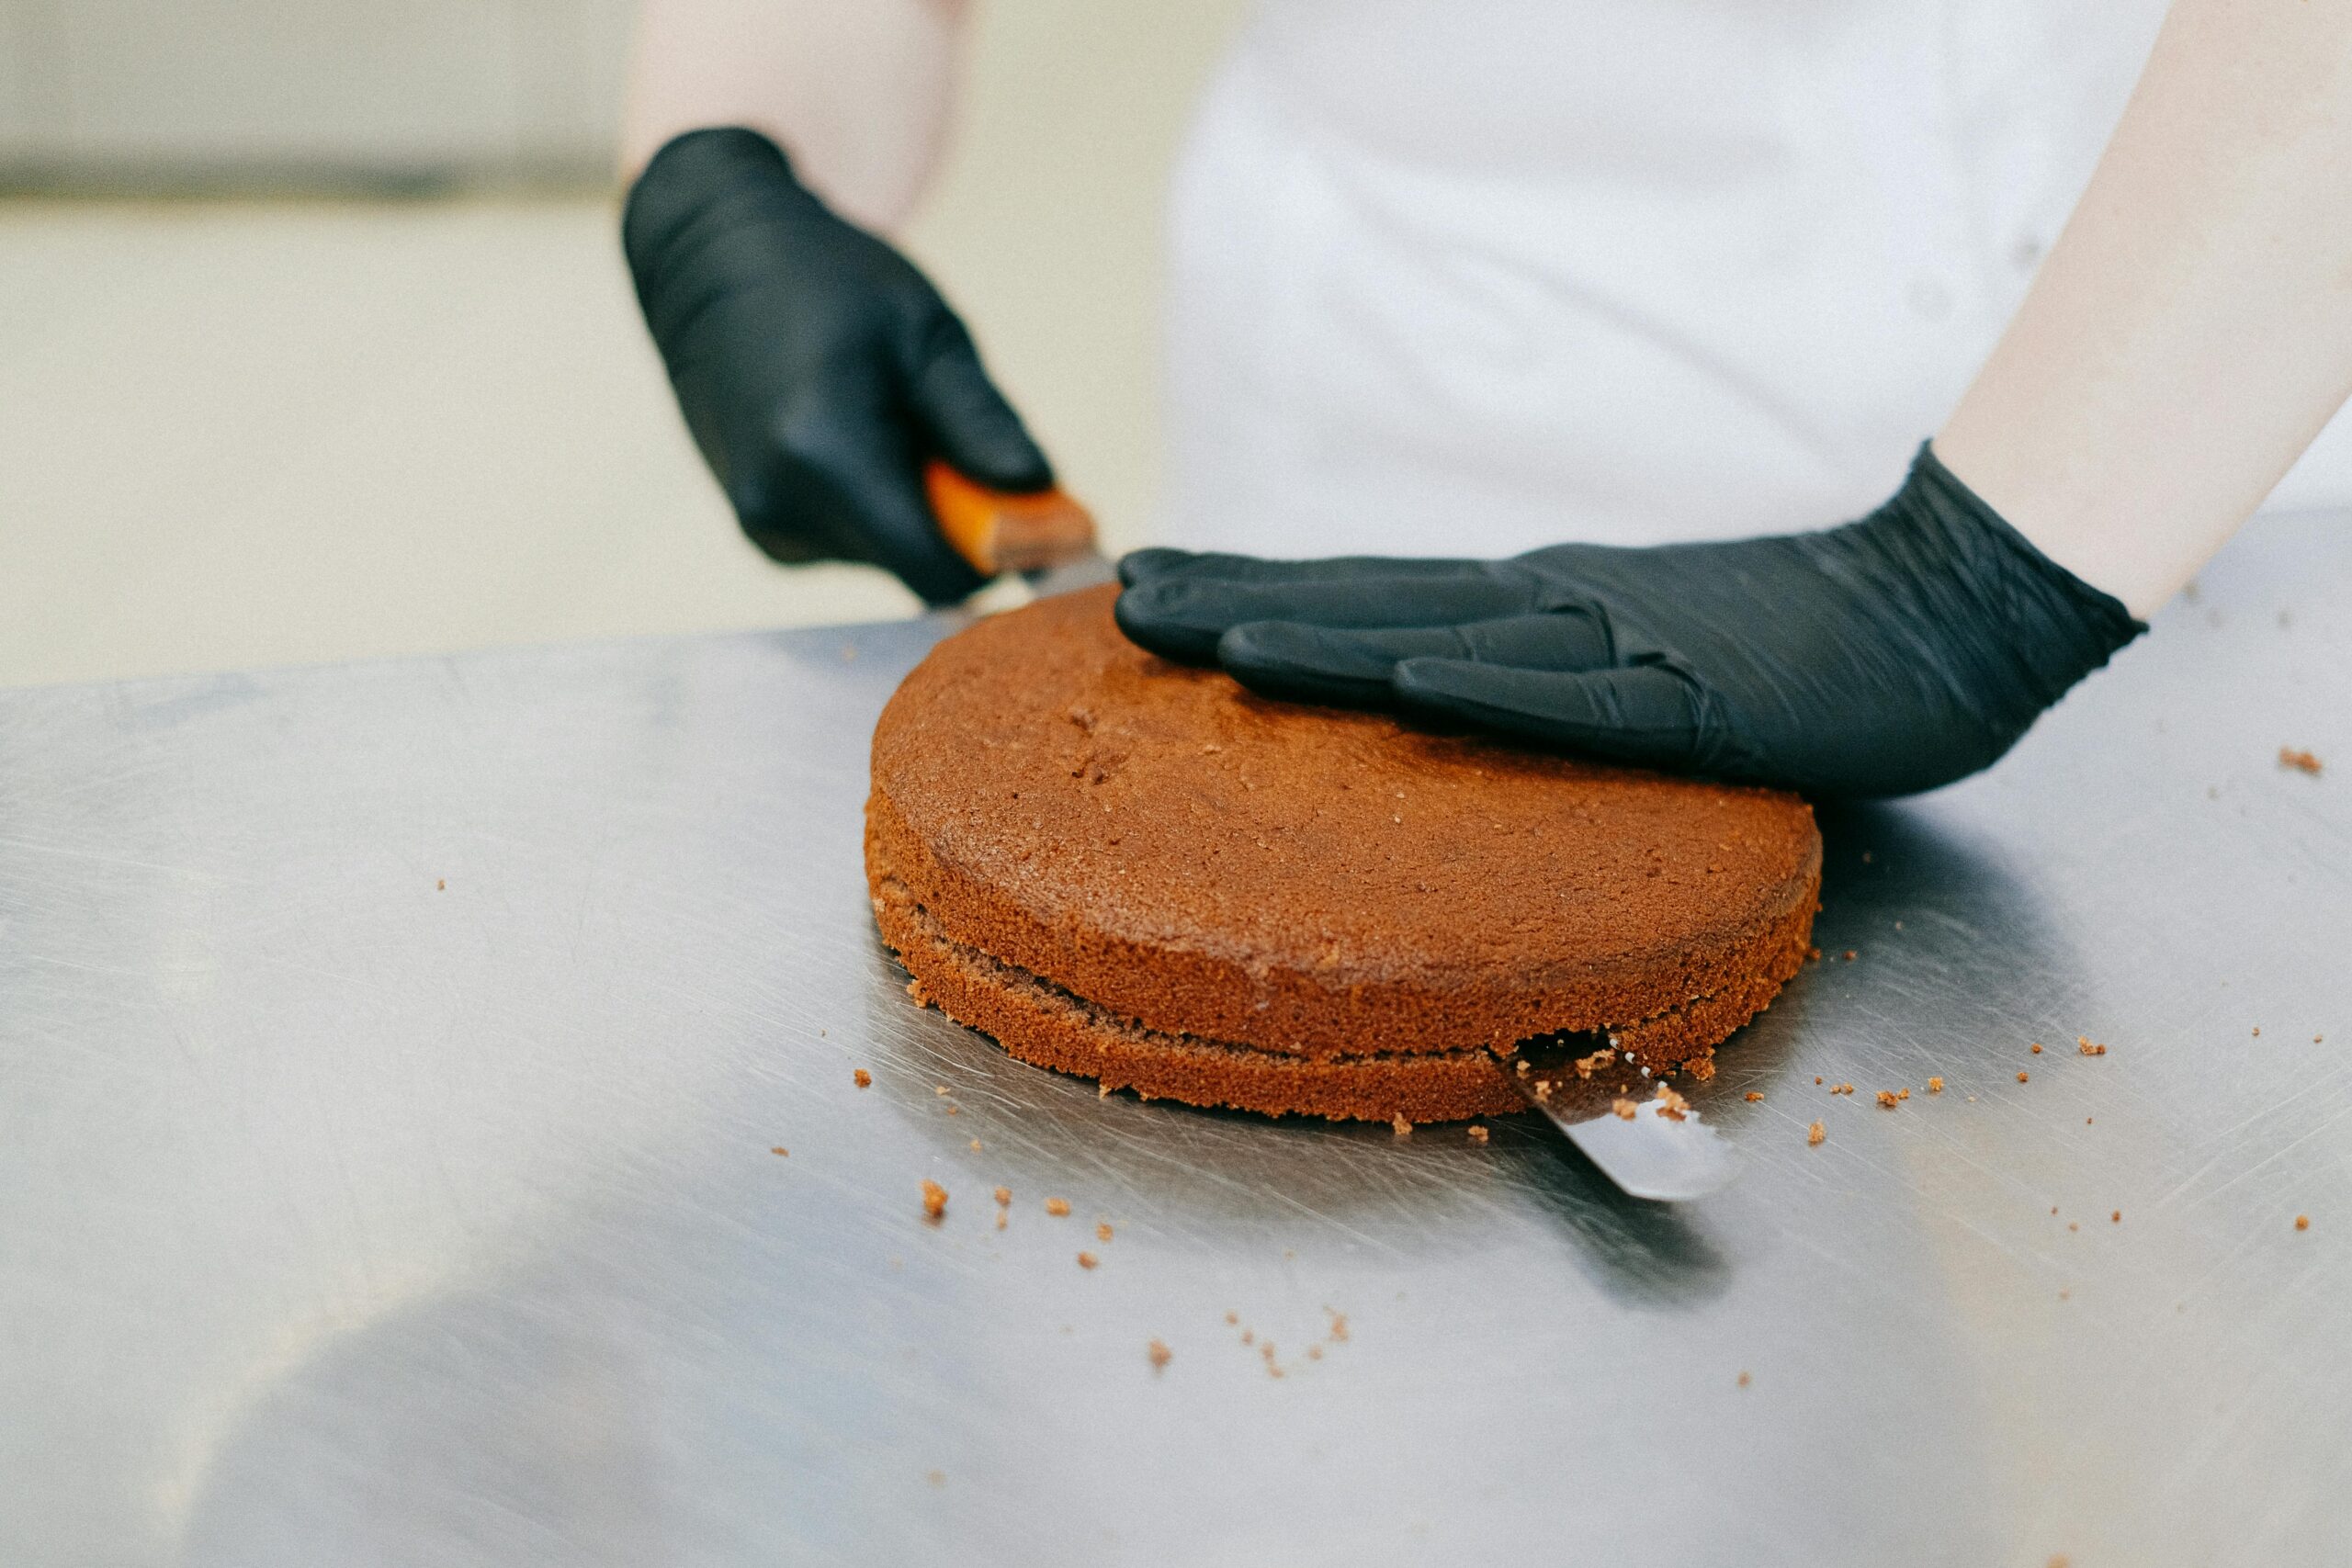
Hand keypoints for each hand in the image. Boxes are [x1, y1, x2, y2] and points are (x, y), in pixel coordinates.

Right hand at [623, 127, 1050, 603]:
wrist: (712, 262)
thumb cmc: (827, 279)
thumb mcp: (926, 333)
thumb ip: (981, 423)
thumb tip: (1043, 499)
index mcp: (828, 456)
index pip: (940, 573)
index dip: (1005, 557)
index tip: (1042, 521)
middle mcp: (784, 507)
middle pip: (917, 570)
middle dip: (962, 526)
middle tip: (961, 445)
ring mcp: (765, 526)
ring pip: (887, 561)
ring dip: (917, 513)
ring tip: (898, 427)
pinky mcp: (762, 530)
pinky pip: (852, 545)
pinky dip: (878, 510)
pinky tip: (861, 441)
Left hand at [1115, 446, 2143, 798]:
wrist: (1942, 605)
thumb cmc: (1788, 636)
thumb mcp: (1630, 646)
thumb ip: (1537, 668)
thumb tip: (1433, 692)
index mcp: (1532, 603)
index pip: (1369, 593)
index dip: (1254, 589)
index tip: (1148, 590)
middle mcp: (1550, 607)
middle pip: (1373, 603)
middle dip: (1240, 604)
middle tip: (1121, 603)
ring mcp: (1619, 645)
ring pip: (1449, 639)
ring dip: (1328, 637)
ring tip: (1212, 636)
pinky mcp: (1697, 699)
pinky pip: (1582, 701)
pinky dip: (1493, 686)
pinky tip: (1409, 683)